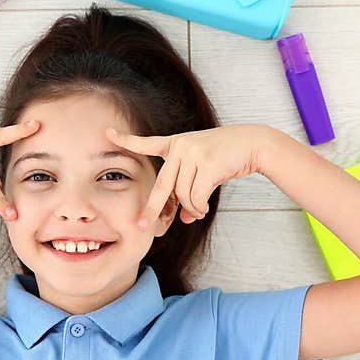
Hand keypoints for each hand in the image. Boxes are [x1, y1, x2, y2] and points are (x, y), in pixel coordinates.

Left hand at [105, 124, 267, 229]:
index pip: (147, 143)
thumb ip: (189, 193)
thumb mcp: (202, 173)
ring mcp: (194, 153)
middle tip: (143, 226)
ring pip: (183, 195)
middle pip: (162, 185)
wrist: (252, 144)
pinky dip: (199, 208)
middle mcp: (181, 147)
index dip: (126, 140)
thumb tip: (185, 218)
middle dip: (152, 209)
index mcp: (175, 144)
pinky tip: (204, 209)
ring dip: (191, 209)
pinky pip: (197, 196)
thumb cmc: (225, 158)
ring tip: (199, 211)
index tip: (108, 133)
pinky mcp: (208, 163)